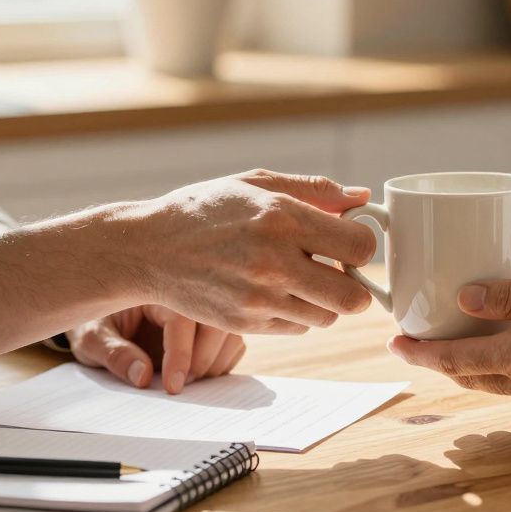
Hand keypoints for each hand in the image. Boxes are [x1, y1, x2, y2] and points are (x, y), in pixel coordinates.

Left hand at [69, 305, 244, 393]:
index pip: (182, 318)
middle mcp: (185, 291)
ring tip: (188, 380)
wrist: (96, 312)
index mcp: (155, 286)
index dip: (182, 354)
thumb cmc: (92, 322)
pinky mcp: (210, 323)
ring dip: (216, 361)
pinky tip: (199, 374)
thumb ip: (114, 355)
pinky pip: (232, 340)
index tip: (172, 386)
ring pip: (230, 330)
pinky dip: (223, 361)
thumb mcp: (91, 338)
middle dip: (204, 359)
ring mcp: (202, 306)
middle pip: (217, 320)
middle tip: (181, 385)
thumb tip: (143, 377)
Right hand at [122, 169, 376, 334]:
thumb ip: (315, 189)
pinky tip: (276, 290)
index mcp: (281, 217)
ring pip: (326, 317)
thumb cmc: (206, 209)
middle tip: (337, 270)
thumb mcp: (256, 183)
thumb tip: (362, 196)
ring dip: (324, 301)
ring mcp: (258, 298)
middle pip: (352, 298)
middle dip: (355, 286)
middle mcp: (273, 261)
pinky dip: (296, 313)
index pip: (359, 246)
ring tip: (302, 277)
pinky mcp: (245, 324)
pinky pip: (297, 328)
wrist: (148, 249)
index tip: (348, 239)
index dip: (362, 243)